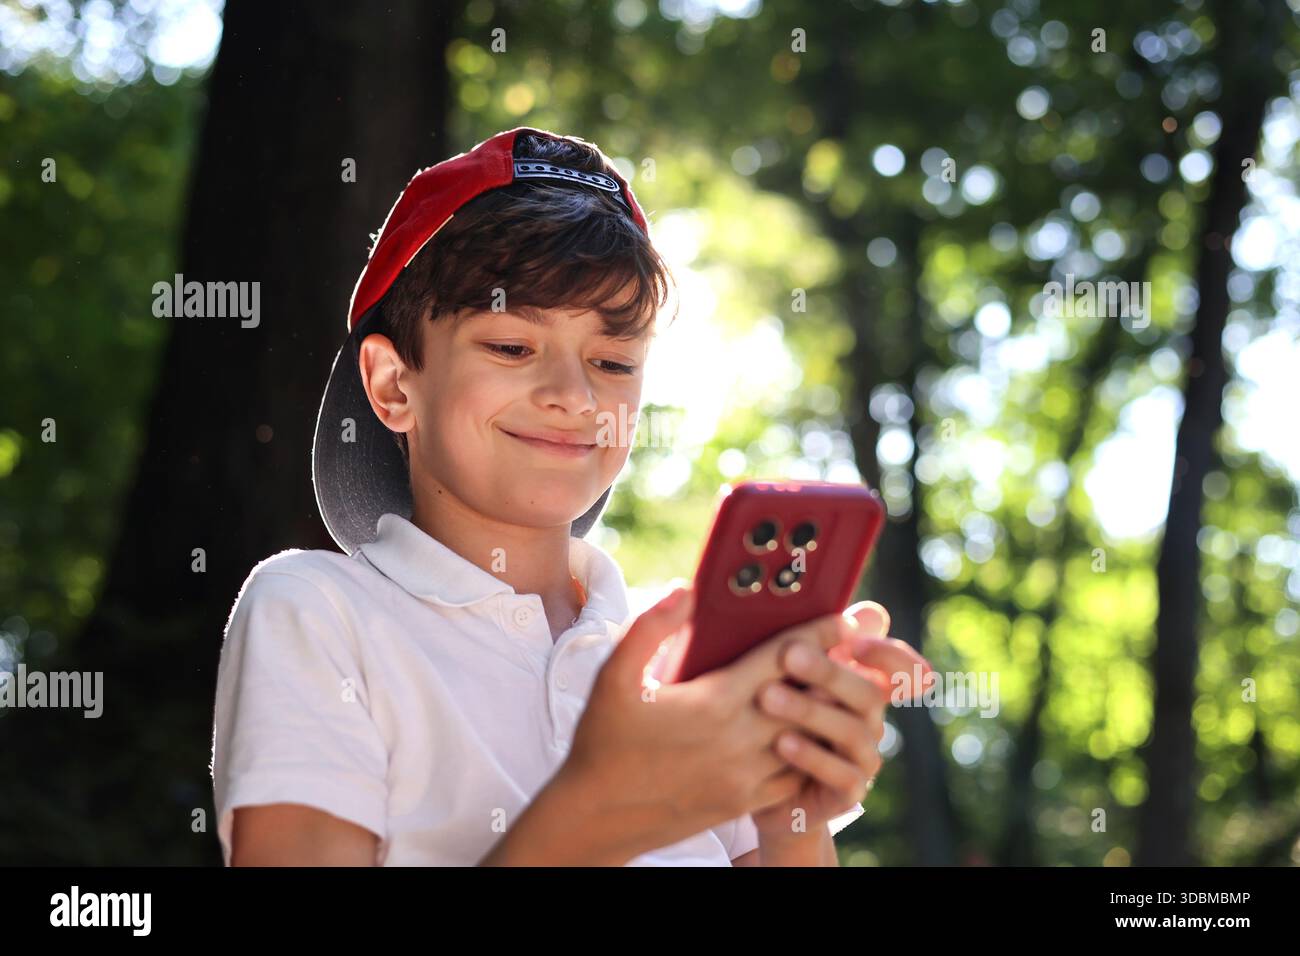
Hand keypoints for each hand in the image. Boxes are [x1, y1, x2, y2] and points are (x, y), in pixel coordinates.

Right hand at [563, 586, 855, 860]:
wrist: (597, 816)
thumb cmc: (602, 742)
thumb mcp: (612, 678)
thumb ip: (649, 629)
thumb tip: (684, 591)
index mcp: (714, 702)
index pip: (783, 659)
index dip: (817, 634)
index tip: (839, 619)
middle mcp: (739, 740)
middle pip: (807, 697)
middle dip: (828, 672)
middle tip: (843, 651)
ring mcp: (745, 776)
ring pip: (807, 739)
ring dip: (820, 714)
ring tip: (829, 691)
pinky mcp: (744, 803)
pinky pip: (794, 775)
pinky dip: (805, 753)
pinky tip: (802, 737)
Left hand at [749, 601, 931, 842]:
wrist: (759, 786)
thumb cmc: (769, 719)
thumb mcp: (781, 677)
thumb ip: (805, 640)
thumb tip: (849, 610)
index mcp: (860, 685)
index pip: (897, 665)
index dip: (886, 652)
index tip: (853, 640)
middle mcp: (870, 720)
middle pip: (869, 693)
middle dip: (828, 672)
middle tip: (788, 654)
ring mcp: (863, 758)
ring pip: (853, 731)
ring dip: (810, 711)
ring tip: (767, 697)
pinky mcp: (848, 793)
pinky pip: (841, 774)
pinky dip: (812, 755)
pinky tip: (781, 742)